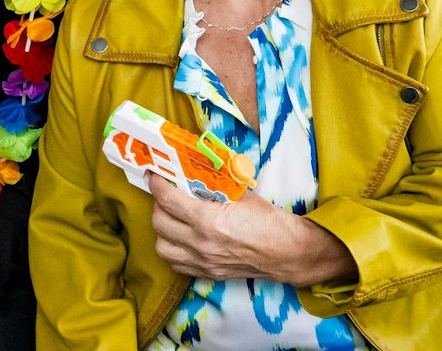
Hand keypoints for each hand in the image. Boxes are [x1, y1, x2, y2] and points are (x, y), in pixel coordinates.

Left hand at [147, 174, 352, 284]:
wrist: (288, 252)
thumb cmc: (269, 222)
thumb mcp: (241, 194)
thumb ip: (215, 183)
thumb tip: (196, 169)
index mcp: (209, 221)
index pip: (168, 200)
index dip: (156, 184)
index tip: (153, 175)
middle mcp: (201, 244)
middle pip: (159, 222)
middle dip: (157, 204)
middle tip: (165, 194)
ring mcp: (203, 261)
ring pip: (162, 247)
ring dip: (162, 230)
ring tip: (171, 217)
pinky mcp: (208, 273)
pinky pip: (176, 263)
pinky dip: (172, 250)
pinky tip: (180, 238)